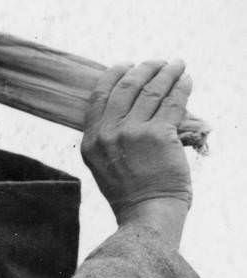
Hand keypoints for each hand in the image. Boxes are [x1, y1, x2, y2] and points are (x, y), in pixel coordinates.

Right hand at [81, 60, 192, 245]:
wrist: (146, 214)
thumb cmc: (130, 194)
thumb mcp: (103, 166)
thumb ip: (107, 139)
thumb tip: (125, 109)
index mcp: (91, 141)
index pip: (100, 95)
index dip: (115, 74)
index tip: (128, 65)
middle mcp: (108, 134)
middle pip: (127, 86)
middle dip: (145, 68)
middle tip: (158, 62)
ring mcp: (133, 133)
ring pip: (152, 90)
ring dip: (167, 72)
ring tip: (177, 64)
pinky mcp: (158, 135)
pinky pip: (172, 102)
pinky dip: (182, 87)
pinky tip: (186, 80)